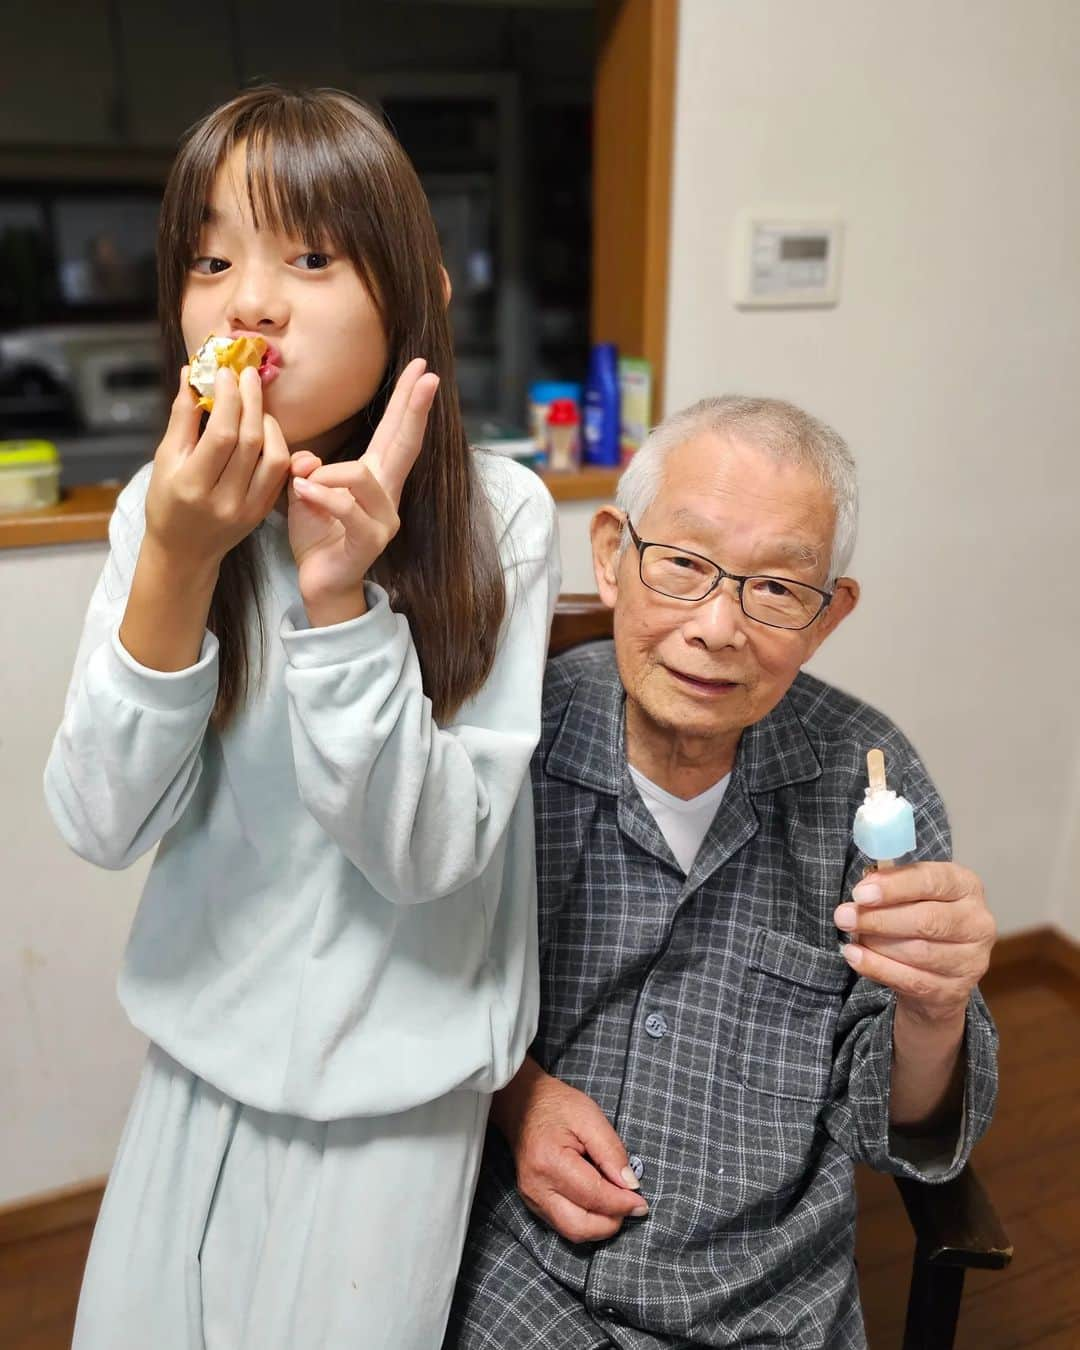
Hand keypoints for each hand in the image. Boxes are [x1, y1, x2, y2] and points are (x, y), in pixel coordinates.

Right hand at [144, 365, 289, 573]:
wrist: (183, 551)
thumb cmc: (167, 502)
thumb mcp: (165, 460)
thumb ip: (182, 417)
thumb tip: (191, 374)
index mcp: (192, 485)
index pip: (221, 435)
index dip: (228, 399)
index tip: (225, 373)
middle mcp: (224, 500)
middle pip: (250, 441)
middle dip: (251, 401)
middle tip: (247, 374)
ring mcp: (248, 509)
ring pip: (273, 456)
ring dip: (267, 422)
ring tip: (254, 403)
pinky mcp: (263, 512)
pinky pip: (279, 472)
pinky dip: (276, 444)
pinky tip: (264, 429)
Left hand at [286, 358, 438, 625]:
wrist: (321, 582)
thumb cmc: (317, 534)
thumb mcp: (305, 490)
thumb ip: (307, 467)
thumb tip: (306, 460)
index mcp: (374, 478)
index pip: (395, 432)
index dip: (408, 401)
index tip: (421, 369)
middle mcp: (387, 495)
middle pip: (404, 444)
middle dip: (414, 408)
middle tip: (427, 376)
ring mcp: (383, 519)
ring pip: (362, 477)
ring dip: (329, 473)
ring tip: (303, 481)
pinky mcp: (369, 541)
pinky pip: (348, 510)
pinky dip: (323, 497)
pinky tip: (303, 492)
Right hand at [492, 1058, 648, 1243]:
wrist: (523, 1104)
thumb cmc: (558, 1107)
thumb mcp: (591, 1118)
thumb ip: (612, 1152)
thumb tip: (631, 1186)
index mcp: (551, 1162)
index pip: (593, 1196)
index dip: (622, 1203)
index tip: (641, 1202)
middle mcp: (537, 1187)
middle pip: (580, 1227)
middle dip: (611, 1222)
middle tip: (630, 1206)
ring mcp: (532, 1198)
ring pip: (571, 1232)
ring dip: (599, 1224)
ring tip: (616, 1203)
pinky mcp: (533, 1202)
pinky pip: (563, 1224)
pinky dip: (586, 1219)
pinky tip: (598, 1201)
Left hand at [835, 862, 996, 1021]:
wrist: (938, 969)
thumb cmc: (919, 916)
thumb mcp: (909, 893)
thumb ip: (890, 885)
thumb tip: (864, 890)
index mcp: (966, 886)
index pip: (933, 881)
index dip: (895, 887)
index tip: (860, 893)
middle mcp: (978, 922)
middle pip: (927, 920)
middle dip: (879, 918)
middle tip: (843, 916)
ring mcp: (972, 960)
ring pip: (918, 952)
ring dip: (876, 943)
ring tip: (851, 935)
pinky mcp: (956, 990)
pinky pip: (912, 981)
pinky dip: (877, 967)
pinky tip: (855, 956)